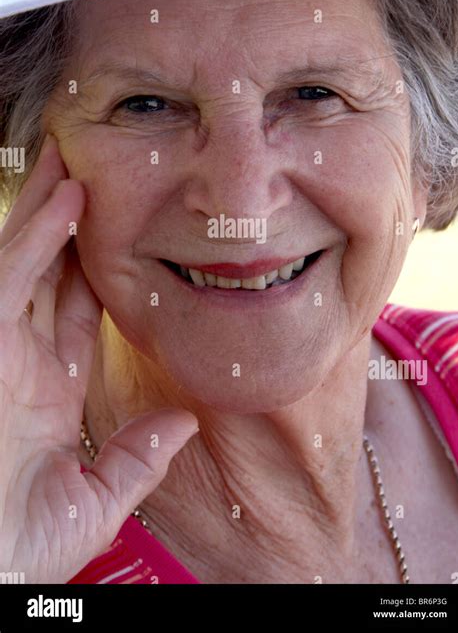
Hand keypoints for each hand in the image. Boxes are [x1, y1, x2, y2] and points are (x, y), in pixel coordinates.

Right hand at [0, 134, 198, 582]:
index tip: (118, 235)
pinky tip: (69, 200)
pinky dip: (39, 239)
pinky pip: (12, 279)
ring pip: (25, 263)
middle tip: (87, 174)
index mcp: (45, 393)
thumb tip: (184, 423)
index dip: (91, 272)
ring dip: (49, 212)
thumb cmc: (20, 552)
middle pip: (46, 277)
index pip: (72, 315)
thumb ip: (138, 459)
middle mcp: (19, 362)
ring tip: (73, 160)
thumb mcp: (93, 502)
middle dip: (64, 227)